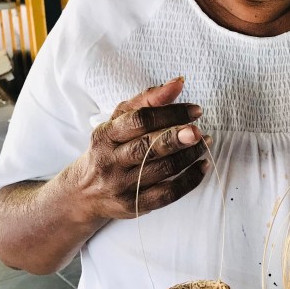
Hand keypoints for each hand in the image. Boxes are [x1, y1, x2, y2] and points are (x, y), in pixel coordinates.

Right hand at [73, 76, 209, 221]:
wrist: (84, 192)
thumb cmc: (109, 148)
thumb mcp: (119, 120)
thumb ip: (148, 100)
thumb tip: (179, 82)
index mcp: (106, 135)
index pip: (139, 121)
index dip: (169, 113)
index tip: (194, 111)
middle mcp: (111, 161)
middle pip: (147, 148)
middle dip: (176, 138)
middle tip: (198, 131)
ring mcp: (122, 186)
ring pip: (162, 170)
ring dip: (189, 156)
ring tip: (205, 143)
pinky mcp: (134, 206)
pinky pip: (167, 195)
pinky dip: (190, 181)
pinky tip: (202, 166)